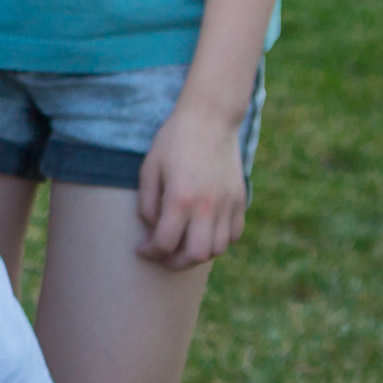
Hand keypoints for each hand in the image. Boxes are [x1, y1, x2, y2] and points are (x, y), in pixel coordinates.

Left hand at [135, 98, 249, 267]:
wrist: (209, 120)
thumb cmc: (173, 141)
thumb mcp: (149, 168)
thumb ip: (148, 203)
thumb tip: (152, 228)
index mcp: (180, 199)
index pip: (165, 243)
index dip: (151, 252)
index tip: (142, 249)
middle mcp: (207, 207)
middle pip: (195, 255)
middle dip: (175, 262)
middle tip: (162, 256)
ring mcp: (228, 204)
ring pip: (218, 249)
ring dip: (198, 254)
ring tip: (182, 246)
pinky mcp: (241, 199)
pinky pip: (234, 234)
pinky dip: (219, 241)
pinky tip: (203, 233)